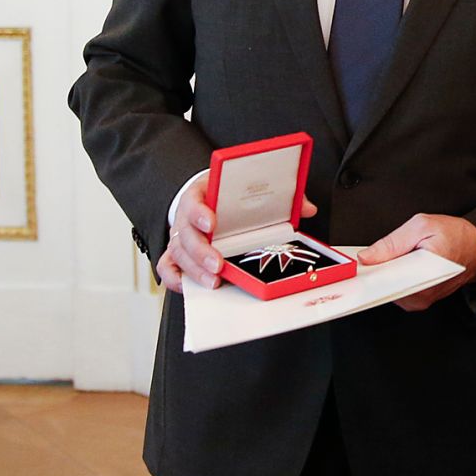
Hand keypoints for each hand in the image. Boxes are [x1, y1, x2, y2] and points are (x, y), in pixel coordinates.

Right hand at [158, 178, 319, 293]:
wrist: (208, 194)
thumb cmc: (230, 195)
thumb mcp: (249, 188)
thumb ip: (278, 197)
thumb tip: (307, 208)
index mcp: (201, 194)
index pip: (193, 201)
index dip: (200, 212)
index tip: (212, 222)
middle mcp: (185, 217)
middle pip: (183, 234)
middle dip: (200, 251)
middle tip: (218, 264)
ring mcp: (180, 237)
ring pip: (177, 254)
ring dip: (194, 270)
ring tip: (214, 281)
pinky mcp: (177, 253)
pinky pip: (167, 268)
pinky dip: (176, 279)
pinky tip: (190, 287)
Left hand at [358, 214, 475, 310]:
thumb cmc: (456, 235)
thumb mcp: (422, 226)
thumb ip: (392, 242)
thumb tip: (367, 257)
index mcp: (424, 276)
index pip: (386, 282)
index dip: (370, 272)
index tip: (359, 265)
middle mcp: (422, 295)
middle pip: (385, 288)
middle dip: (377, 272)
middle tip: (374, 256)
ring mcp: (422, 300)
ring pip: (390, 291)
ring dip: (386, 275)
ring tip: (393, 258)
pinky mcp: (421, 300)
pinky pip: (398, 292)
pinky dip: (394, 279)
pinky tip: (399, 266)